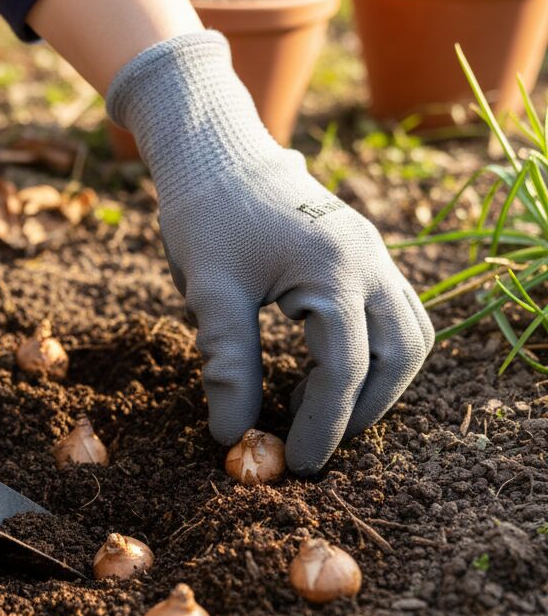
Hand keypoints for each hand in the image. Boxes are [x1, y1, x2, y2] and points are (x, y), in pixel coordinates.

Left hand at [107, 31, 433, 472]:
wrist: (217, 153)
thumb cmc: (206, 217)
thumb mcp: (209, 291)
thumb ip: (227, 364)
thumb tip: (232, 436)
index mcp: (333, 271)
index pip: (344, 370)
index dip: (321, 425)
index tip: (294, 463)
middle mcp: (370, 261)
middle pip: (397, 356)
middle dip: (362, 411)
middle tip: (316, 444)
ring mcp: (375, 253)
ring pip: (409, 335)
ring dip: (380, 384)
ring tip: (328, 415)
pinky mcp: (366, 252)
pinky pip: (398, 312)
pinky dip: (379, 352)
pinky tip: (335, 371)